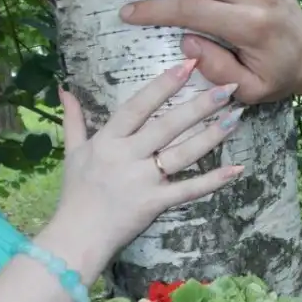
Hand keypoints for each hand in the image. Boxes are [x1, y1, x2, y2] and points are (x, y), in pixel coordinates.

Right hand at [45, 61, 241, 280]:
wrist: (76, 236)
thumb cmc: (76, 194)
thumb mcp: (72, 153)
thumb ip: (74, 120)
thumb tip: (65, 89)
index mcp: (108, 140)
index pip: (138, 106)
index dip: (163, 85)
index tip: (187, 65)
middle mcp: (127, 156)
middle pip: (167, 126)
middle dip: (198, 105)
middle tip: (227, 87)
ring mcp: (143, 181)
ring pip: (182, 154)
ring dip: (211, 136)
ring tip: (235, 118)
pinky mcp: (155, 203)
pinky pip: (188, 190)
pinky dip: (213, 181)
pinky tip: (236, 169)